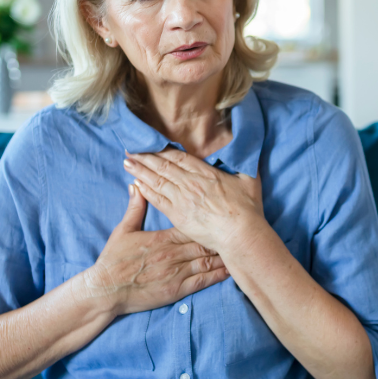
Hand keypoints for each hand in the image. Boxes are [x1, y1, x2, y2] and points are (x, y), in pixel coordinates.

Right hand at [78, 184, 229, 316]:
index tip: (222, 214)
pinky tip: (231, 270)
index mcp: (164, 238)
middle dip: (222, 235)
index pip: (192, 224)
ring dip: (225, 254)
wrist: (106, 290)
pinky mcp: (177, 289)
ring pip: (208, 260)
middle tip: (240, 229)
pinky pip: (203, 281)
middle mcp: (174, 253)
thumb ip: (135, 208)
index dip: (209, 220)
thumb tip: (137, 185)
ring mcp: (177, 272)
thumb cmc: (114, 260)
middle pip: (205, 241)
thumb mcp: (123, 230)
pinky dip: (218, 275)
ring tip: (241, 247)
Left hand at [123, 148, 263, 253]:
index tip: (151, 144)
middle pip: (163, 166)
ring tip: (127, 162)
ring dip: (140, 171)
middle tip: (130, 149)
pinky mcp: (178, 215)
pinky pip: (157, 200)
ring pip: (156, 181)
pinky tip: (136, 184)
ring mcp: (182, 199)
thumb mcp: (250, 180)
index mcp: (206, 173)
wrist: (240, 234)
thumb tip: (247, 152)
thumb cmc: (248, 210)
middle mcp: (190, 183)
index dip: (163, 150)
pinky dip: (145, 190)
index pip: (179, 157)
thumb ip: (244, 165)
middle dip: (145, 157)